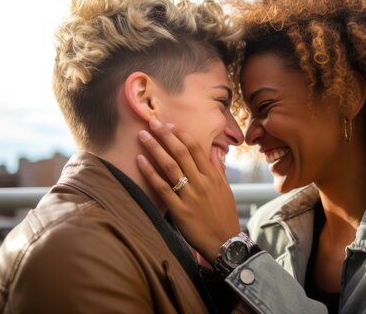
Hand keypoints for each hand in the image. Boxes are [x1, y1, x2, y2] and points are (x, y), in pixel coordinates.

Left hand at [137, 119, 240, 262]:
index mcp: (213, 176)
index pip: (195, 148)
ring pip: (170, 166)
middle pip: (181, 153)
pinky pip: (163, 188)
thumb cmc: (224, 216)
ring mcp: (190, 196)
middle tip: (152, 122)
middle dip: (165, 135)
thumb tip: (214, 153)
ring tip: (143, 136)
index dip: (181, 134)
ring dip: (155, 149)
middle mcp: (201, 182)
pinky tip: (140, 161)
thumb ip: (218, 170)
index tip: (169, 125)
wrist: (225, 243)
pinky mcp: (180, 210)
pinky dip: (151, 173)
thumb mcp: (225, 190)